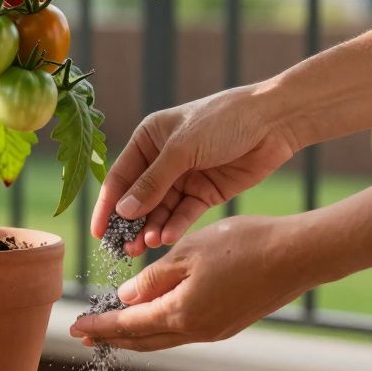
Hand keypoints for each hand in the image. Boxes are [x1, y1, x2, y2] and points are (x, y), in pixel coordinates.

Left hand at [70, 215, 324, 351]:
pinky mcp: (230, 322)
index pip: (128, 326)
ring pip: (165, 337)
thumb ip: (154, 278)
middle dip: (112, 336)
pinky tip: (156, 314)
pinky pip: (185, 330)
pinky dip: (162, 326)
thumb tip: (126, 298)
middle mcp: (197, 330)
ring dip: (137, 333)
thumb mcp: (188, 252)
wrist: (299, 256)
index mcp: (181, 314)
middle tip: (86, 333)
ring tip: (115, 327)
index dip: (100, 326)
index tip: (75, 326)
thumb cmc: (244, 245)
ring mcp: (216, 329)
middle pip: (144, 340)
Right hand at [91, 83, 298, 252]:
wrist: (273, 122)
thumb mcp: (181, 149)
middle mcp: (162, 159)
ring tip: (147, 246)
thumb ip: (152, 183)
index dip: (108, 205)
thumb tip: (123, 211)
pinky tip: (167, 238)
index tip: (99, 232)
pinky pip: (185, 213)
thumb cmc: (222, 121)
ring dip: (153, 228)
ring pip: (161, 210)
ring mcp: (184, 177)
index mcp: (148, 139)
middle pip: (139, 198)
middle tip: (125, 249)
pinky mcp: (206, 192)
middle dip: (132, 224)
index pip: (120, 177)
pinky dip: (176, 225)